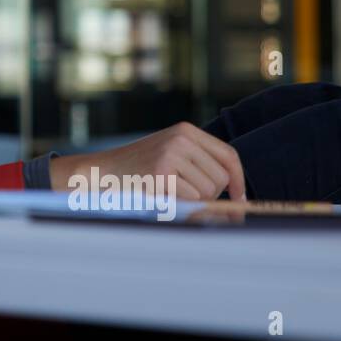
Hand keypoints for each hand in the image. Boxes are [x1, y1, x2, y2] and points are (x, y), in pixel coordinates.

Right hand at [49, 122, 247, 201]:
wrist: (100, 173)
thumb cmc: (138, 171)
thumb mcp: (170, 157)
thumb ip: (200, 169)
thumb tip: (236, 209)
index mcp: (186, 130)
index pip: (228, 155)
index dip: (238, 180)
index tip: (239, 198)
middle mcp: (182, 138)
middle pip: (220, 177)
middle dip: (210, 195)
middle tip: (185, 195)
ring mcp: (171, 154)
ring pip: (208, 191)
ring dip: (193, 201)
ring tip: (168, 193)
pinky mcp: (162, 173)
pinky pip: (191, 199)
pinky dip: (180, 205)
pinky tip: (160, 196)